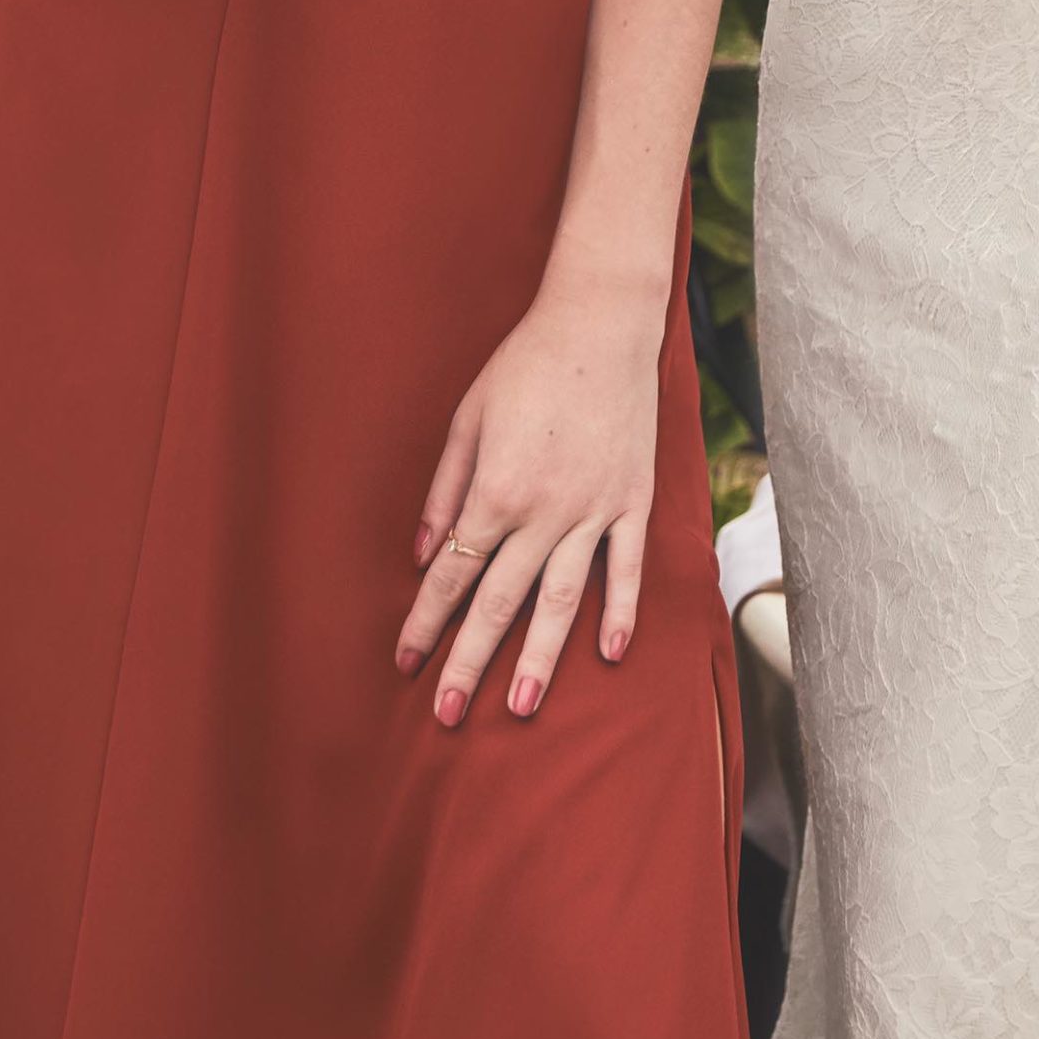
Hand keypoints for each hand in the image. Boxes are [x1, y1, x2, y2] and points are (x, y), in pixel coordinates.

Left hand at [395, 283, 661, 724]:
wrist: (602, 324)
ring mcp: (595, 510)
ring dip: (540, 656)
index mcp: (497, 490)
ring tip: (522, 707)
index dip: (426, 619)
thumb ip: (445, 490)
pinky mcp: (632, 501)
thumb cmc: (526, 365)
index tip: (406, 660)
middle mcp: (545, 511)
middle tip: (448, 715)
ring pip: (562, 600)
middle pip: (501, 601)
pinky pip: (626, 567)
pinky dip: (620, 611)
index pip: (454, 573)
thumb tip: (427, 555)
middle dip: (470, 661)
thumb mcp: (468, 418)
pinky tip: (609, 654)